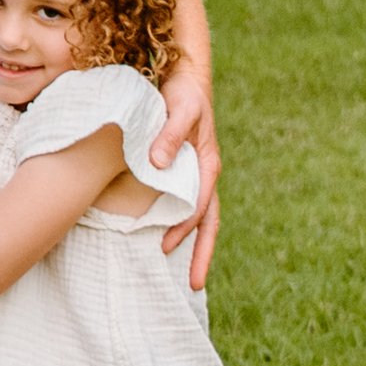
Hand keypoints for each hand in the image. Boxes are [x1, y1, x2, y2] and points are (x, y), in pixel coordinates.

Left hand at [151, 56, 220, 289]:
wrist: (185, 78)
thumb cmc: (183, 93)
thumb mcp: (179, 109)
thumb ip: (170, 134)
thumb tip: (158, 165)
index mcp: (207, 165)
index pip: (199, 207)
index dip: (184, 229)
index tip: (167, 248)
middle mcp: (204, 175)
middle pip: (207, 222)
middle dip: (202, 255)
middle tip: (193, 286)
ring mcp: (196, 176)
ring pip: (198, 218)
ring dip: (192, 244)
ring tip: (184, 274)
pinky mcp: (184, 171)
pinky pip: (184, 204)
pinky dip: (179, 224)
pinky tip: (165, 238)